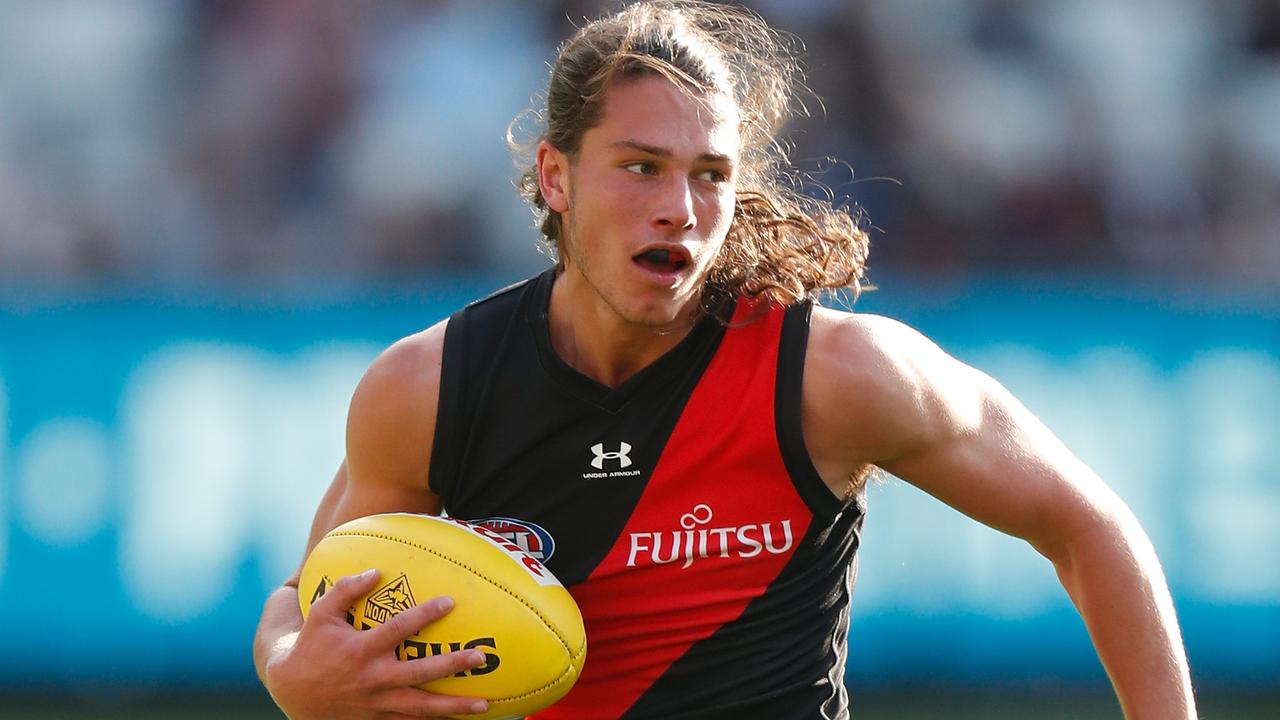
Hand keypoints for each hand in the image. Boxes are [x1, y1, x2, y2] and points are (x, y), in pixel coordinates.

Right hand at [263, 569, 490, 719]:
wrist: (293, 692)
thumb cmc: (311, 647)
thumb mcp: (320, 615)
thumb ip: (345, 590)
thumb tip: (375, 571)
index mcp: (361, 650)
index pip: (398, 629)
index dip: (424, 614)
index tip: (450, 601)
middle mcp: (372, 678)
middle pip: (419, 674)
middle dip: (451, 666)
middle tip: (480, 658)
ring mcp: (377, 703)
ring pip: (420, 708)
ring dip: (452, 707)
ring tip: (483, 704)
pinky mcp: (377, 719)